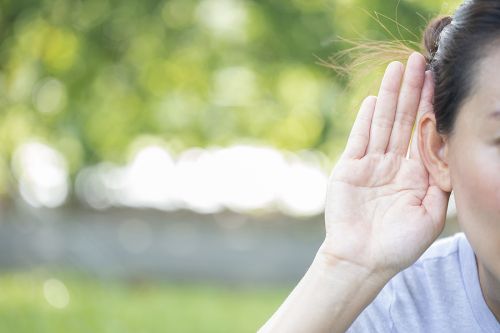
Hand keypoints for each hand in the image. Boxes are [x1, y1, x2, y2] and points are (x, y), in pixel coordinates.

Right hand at [321, 52, 449, 276]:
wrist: (362, 259)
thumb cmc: (399, 244)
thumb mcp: (431, 213)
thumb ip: (440, 180)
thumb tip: (448, 147)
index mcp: (415, 173)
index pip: (423, 131)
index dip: (429, 105)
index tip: (436, 79)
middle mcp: (393, 163)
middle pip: (403, 119)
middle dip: (411, 90)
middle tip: (416, 60)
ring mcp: (370, 164)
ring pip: (382, 123)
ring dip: (389, 96)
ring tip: (396, 69)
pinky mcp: (349, 168)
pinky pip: (359, 139)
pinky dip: (366, 120)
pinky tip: (373, 100)